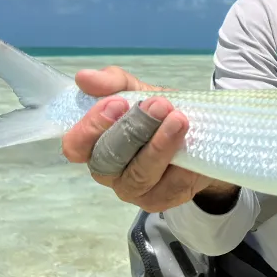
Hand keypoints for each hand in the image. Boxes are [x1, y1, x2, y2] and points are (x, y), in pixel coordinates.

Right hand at [61, 66, 235, 211]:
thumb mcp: (138, 92)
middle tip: (159, 105)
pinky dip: (182, 164)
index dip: (92, 127)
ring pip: (140, 175)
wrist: (201, 135)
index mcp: (95, 146)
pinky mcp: (164, 199)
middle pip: (109, 160)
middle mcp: (110, 172)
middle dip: (133, 130)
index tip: (116, 103)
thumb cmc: (158, 115)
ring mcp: (136, 190)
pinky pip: (170, 186)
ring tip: (179, 119)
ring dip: (160, 145)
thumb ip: (113, 83)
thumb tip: (85, 77)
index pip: (76, 146)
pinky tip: (192, 144)